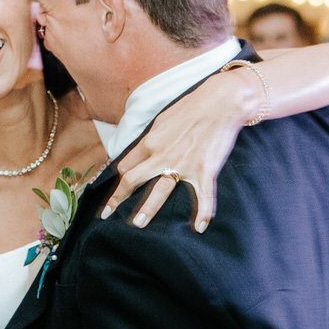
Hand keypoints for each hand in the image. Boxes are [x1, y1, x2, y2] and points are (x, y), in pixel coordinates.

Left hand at [102, 76, 242, 232]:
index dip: (118, 180)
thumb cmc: (192, 107)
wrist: (221, 101)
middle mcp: (162, 155)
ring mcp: (183, 164)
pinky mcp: (205, 169)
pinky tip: (200, 228)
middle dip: (118, 198)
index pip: (126, 165)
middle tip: (107, 214)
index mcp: (151, 142)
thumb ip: (152, 138)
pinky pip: (204, 196)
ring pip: (159, 191)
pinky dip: (204, 213)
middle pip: (132, 180)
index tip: (115, 191)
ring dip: (148, 209)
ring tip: (138, 224)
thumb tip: (144, 150)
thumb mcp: (163, 120)